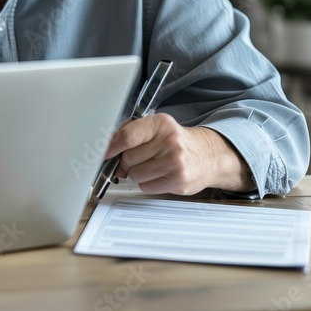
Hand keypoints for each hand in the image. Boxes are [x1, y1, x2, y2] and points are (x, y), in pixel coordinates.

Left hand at [104, 113, 251, 194]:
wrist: (208, 156)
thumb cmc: (176, 141)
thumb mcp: (157, 127)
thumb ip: (131, 132)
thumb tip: (106, 149)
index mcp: (161, 124)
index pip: (127, 137)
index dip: (110, 148)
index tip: (102, 154)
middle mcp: (170, 142)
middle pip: (128, 158)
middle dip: (126, 162)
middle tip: (136, 160)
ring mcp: (175, 163)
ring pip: (135, 174)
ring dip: (137, 173)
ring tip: (151, 166)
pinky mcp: (179, 181)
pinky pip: (146, 187)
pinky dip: (147, 183)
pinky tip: (159, 175)